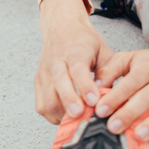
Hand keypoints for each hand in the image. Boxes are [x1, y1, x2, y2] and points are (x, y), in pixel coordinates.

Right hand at [35, 0, 112, 124]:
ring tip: (77, 121)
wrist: (62, 27)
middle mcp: (56, 60)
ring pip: (47, 98)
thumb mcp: (102, 50)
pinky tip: (65, 118)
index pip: (78, 70)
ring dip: (61, 113)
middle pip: (59, 84)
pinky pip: (40, 104)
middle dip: (69, 103)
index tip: (94, 101)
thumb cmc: (84, 41)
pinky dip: (52, 115)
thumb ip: (106, 71)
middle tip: (81, 116)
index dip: (85, 87)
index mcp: (75, 50)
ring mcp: (45, 72)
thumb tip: (109, 95)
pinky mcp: (38, 81)